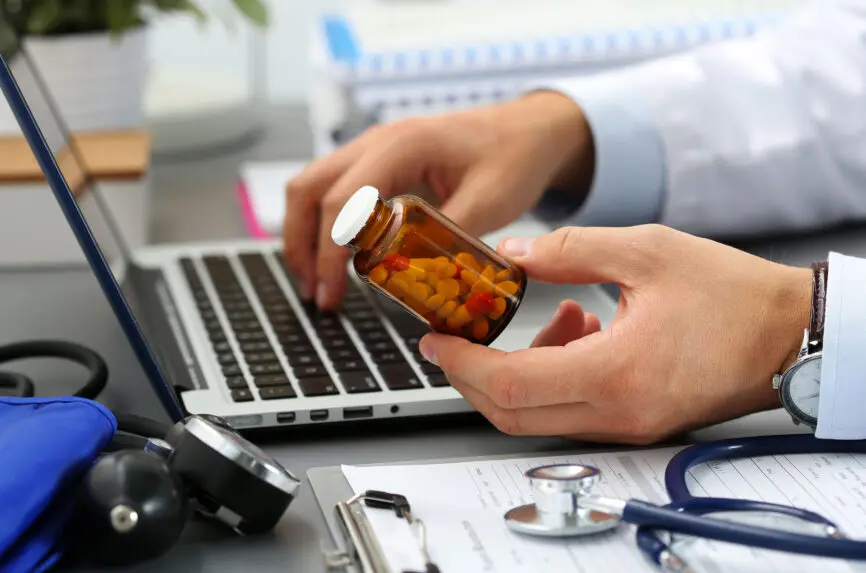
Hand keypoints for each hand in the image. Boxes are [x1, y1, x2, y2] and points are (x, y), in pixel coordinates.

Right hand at [281, 91, 592, 308]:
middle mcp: (377, 141)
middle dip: (302, 246)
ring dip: (305, 235)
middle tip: (316, 293)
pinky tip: (338, 258)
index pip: (341, 201)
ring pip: (311, 186)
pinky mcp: (380, 162)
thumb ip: (448, 239)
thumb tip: (414, 282)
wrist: (530, 129)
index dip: (328, 252)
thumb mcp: (488, 203)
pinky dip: (324, 224)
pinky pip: (333, 189)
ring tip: (318, 282)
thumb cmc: (514, 156)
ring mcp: (374, 148)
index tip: (333, 292)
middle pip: (307, 189)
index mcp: (401, 145)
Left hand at [418, 225, 812, 443]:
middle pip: (512, 412)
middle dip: (473, 374)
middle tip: (458, 336)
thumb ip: (569, 250)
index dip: (462, 364)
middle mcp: (618, 412)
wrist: (789, 335)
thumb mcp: (646, 251)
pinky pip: (572, 409)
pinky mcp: (636, 421)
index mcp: (616, 373)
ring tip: (555, 314)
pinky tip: (578, 329)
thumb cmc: (733, 295)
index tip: (436, 339)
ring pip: (539, 414)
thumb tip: (513, 252)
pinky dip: (554, 373)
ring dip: (520, 368)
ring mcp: (628, 424)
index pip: (510, 385)